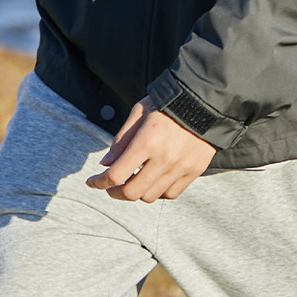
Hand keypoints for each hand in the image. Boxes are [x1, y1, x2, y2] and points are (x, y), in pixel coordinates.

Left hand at [86, 97, 215, 201]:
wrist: (204, 100)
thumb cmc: (167, 102)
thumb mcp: (139, 112)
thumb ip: (121, 140)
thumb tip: (106, 164)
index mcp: (147, 141)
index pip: (116, 175)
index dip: (99, 182)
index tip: (92, 182)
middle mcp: (164, 158)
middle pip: (131, 192)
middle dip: (114, 192)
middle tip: (110, 186)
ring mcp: (181, 167)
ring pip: (150, 196)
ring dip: (136, 192)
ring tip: (132, 181)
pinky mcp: (194, 171)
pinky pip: (171, 194)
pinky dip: (158, 192)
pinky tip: (153, 181)